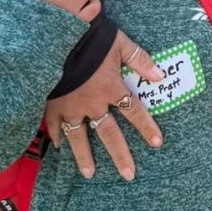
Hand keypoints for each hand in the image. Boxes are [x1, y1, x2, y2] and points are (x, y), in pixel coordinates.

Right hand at [43, 35, 165, 181]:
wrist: (55, 36)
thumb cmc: (90, 38)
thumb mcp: (119, 42)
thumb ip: (140, 59)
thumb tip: (160, 75)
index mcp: (111, 88)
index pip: (134, 111)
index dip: (146, 127)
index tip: (157, 143)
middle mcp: (93, 103)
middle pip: (109, 134)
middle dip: (120, 155)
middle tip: (128, 175)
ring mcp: (71, 106)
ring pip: (79, 137)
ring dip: (84, 157)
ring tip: (89, 174)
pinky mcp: (51, 104)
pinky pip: (54, 125)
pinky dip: (56, 136)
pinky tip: (58, 148)